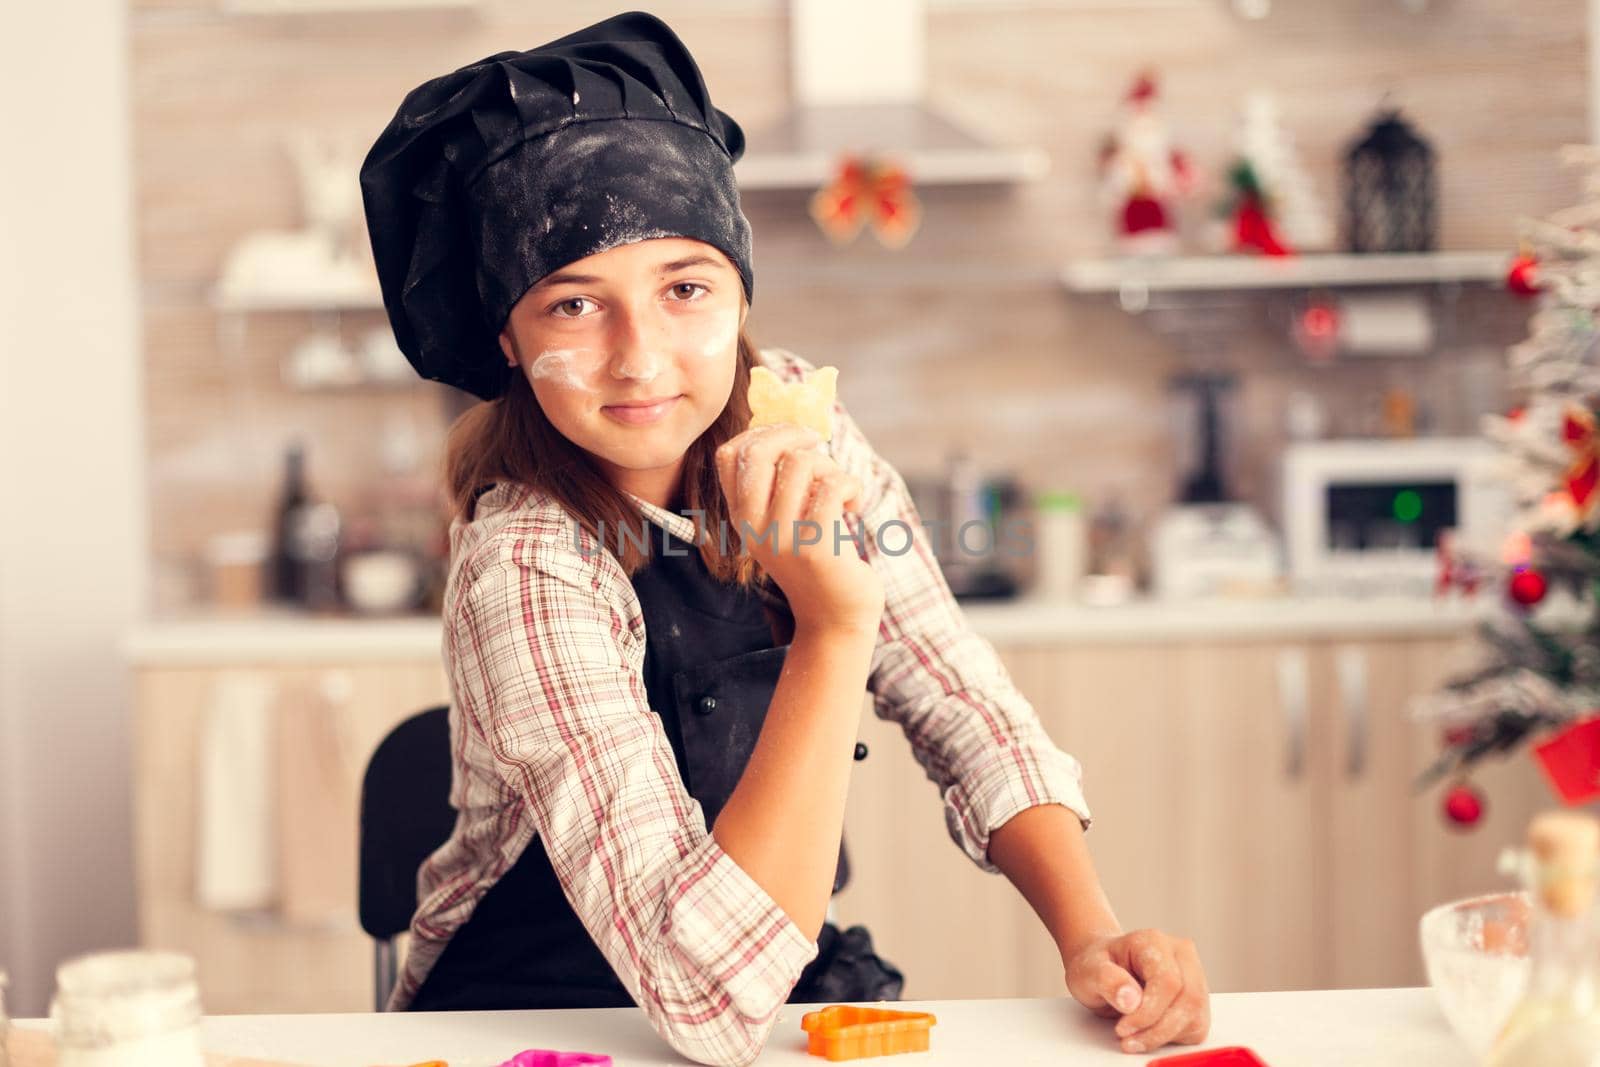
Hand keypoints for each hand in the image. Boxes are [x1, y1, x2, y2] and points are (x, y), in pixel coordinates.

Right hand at [714, 424, 883, 633]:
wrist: (835, 616)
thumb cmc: (818, 556)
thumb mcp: (786, 518)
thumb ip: (780, 478)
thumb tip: (794, 423)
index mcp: (740, 516)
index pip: (730, 454)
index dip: (764, 433)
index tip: (795, 440)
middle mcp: (752, 527)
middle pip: (761, 450)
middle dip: (797, 435)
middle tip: (820, 447)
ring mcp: (781, 538)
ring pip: (803, 463)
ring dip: (832, 469)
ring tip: (840, 494)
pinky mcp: (814, 548)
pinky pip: (833, 486)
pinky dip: (851, 488)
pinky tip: (853, 508)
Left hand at [1063, 929, 1210, 1054]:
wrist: (1104, 969)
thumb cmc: (1098, 966)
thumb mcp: (1089, 970)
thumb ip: (1107, 980)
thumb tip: (1131, 1000)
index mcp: (1154, 942)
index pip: (1168, 981)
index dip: (1148, 1012)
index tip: (1123, 1029)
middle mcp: (1181, 955)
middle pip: (1188, 999)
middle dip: (1157, 1029)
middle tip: (1128, 1040)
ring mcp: (1194, 976)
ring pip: (1195, 1015)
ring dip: (1163, 1036)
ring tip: (1133, 1040)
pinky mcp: (1197, 1000)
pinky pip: (1196, 1026)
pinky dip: (1172, 1038)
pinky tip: (1147, 1034)